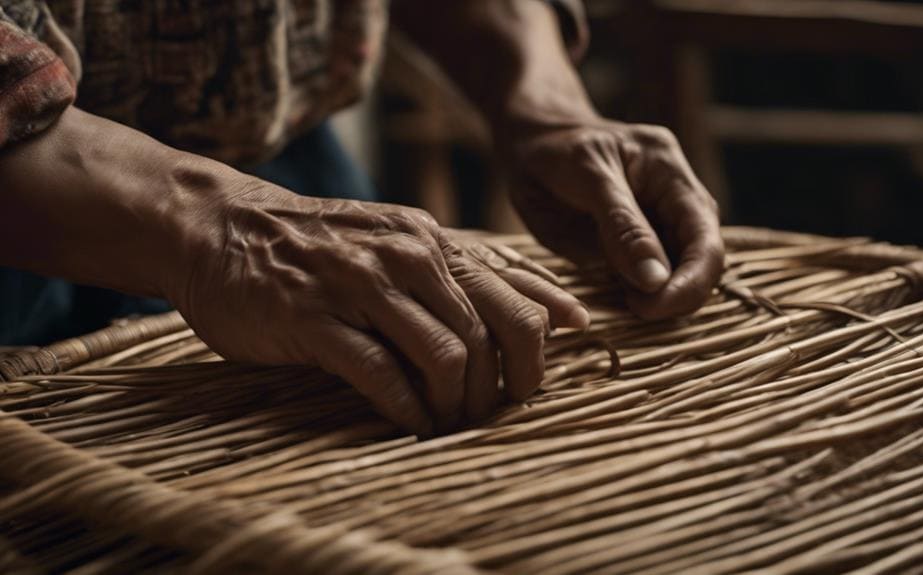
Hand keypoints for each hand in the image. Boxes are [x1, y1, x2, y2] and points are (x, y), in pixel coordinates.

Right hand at [170, 178, 588, 434]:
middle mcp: (407, 256)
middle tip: (491, 415)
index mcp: (434, 242)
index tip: (532, 388)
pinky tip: (410, 422)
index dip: (536, 353)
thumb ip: (479, 274)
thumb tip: (567, 313)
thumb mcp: (405, 244)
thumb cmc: (324, 247)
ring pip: (443, 352)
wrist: (221, 228)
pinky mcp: (314, 317)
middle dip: (502, 386)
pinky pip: (381, 372)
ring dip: (454, 402)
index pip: (515, 297)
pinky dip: (405, 407)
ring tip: (446, 423)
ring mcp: (360, 285)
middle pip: (490, 331)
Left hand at [508, 121, 724, 318]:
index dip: (689, 282)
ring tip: (624, 302)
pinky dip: (639, 297)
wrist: (532, 143)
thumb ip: (623, 227)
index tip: (651, 307)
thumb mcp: (588, 177)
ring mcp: (659, 225)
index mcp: (671, 174)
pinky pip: (648, 281)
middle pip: (702, 263)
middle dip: (676, 296)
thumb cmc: (556, 150)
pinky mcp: (637, 246)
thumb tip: (656, 280)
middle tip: (635, 310)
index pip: (705, 239)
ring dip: (659, 300)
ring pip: (678, 277)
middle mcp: (676, 202)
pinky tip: (618, 297)